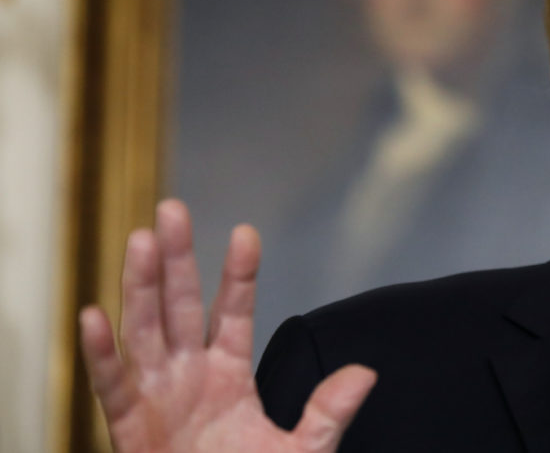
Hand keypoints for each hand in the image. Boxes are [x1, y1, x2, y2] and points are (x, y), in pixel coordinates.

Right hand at [79, 199, 376, 451]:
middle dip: (177, 258)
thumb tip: (365, 374)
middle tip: (172, 210)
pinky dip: (102, 353)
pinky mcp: (128, 427)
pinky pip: (112, 385)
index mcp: (230, 373)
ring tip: (141, 241)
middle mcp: (190, 374)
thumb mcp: (302, 451)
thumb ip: (326, 412)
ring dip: (141, 286)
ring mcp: (158, 396)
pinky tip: (94, 316)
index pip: (235, 312)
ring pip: (145, 330)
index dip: (239, 274)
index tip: (246, 234)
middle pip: (181, 305)